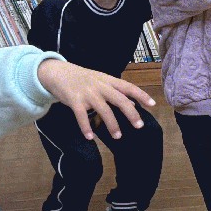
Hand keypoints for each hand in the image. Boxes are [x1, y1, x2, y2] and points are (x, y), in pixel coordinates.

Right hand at [37, 58, 152, 140]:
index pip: (128, 87)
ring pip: (104, 110)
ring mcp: (87, 93)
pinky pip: (82, 116)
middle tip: (139, 126)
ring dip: (112, 124)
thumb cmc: (83, 79)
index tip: (153, 104)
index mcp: (108, 80)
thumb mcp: (101, 81)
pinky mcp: (74, 100)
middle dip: (131, 113)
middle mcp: (100, 86)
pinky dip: (86, 127)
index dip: (141, 95)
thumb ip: (116, 91)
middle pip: (119, 100)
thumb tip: (133, 103)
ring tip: (118, 136)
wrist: (57, 72)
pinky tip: (90, 138)